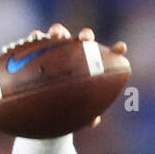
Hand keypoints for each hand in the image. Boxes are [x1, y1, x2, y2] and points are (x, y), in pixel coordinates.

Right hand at [4, 24, 128, 130]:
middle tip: (86, 39)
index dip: (114, 51)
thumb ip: (87, 115)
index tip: (121, 49)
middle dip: (85, 36)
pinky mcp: (35, 51)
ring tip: (56, 35)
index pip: (104, 57)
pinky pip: (33, 43)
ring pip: (57, 35)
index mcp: (88, 66)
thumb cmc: (66, 110)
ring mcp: (54, 50)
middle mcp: (72, 54)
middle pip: (81, 40)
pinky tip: (34, 39)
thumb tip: (94, 121)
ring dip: (57, 32)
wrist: (43, 109)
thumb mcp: (79, 115)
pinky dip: (34, 39)